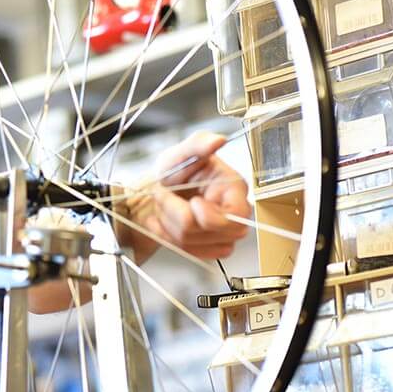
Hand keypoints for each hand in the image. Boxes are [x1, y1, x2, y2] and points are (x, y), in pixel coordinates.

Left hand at [120, 132, 250, 261]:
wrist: (156, 191)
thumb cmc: (172, 172)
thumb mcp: (179, 154)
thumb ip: (198, 145)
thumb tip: (218, 140)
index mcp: (234, 189)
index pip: (236, 216)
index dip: (211, 215)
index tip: (192, 202)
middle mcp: (232, 214)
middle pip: (209, 231)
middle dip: (176, 212)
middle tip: (164, 195)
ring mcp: (221, 235)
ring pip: (191, 242)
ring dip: (167, 221)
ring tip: (163, 204)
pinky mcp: (207, 248)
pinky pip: (185, 251)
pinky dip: (167, 235)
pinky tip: (164, 219)